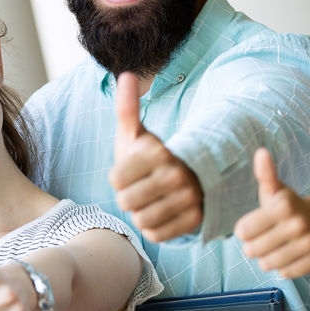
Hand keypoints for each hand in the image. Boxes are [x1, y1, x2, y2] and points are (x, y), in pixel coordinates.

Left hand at [108, 72, 201, 242]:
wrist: (190, 178)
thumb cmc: (151, 157)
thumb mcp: (137, 134)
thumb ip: (126, 108)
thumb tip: (125, 75)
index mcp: (159, 152)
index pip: (115, 180)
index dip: (117, 179)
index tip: (130, 172)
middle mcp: (177, 174)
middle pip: (126, 202)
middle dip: (127, 198)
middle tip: (139, 189)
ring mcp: (188, 198)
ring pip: (141, 220)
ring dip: (140, 214)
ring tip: (150, 201)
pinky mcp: (194, 220)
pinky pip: (156, 235)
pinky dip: (154, 228)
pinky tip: (161, 214)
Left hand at [235, 147, 309, 277]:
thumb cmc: (291, 206)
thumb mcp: (276, 190)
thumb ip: (265, 174)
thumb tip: (261, 152)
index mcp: (283, 206)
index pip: (243, 231)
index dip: (244, 230)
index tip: (251, 226)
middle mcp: (298, 225)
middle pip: (252, 250)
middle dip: (253, 246)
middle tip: (263, 238)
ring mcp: (309, 244)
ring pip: (268, 264)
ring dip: (267, 258)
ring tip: (275, 246)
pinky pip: (286, 273)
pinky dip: (284, 267)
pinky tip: (289, 253)